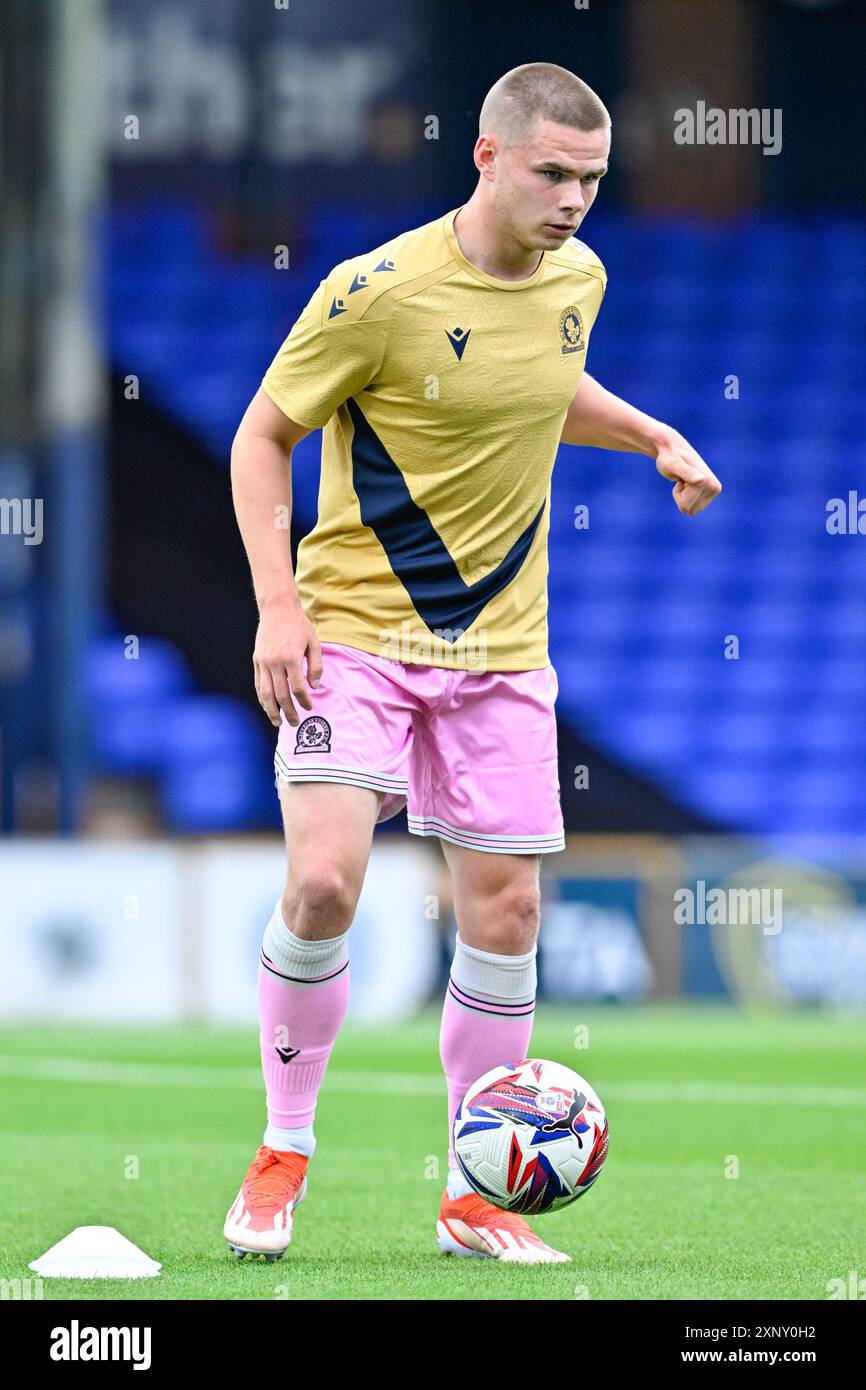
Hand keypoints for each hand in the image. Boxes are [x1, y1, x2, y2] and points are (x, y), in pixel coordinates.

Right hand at [253, 598, 322, 727]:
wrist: (277, 609)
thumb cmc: (299, 626)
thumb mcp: (314, 643)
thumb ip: (316, 666)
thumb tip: (314, 687)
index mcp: (291, 658)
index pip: (297, 688)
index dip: (304, 701)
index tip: (309, 707)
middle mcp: (275, 662)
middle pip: (280, 695)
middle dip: (288, 712)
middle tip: (294, 723)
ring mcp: (263, 662)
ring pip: (266, 693)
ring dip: (271, 710)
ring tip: (277, 722)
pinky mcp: (257, 661)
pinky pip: (258, 684)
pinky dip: (262, 698)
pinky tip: (268, 707)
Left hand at [654, 432, 721, 515]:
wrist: (673, 449)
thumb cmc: (670, 457)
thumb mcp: (674, 465)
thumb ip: (687, 473)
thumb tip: (702, 480)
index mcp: (708, 482)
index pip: (685, 506)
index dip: (677, 493)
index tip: (680, 478)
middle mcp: (715, 488)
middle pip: (689, 510)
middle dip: (680, 497)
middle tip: (681, 480)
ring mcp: (714, 491)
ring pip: (691, 510)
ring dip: (683, 497)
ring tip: (684, 481)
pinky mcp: (711, 493)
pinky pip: (693, 507)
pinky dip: (686, 497)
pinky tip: (687, 483)